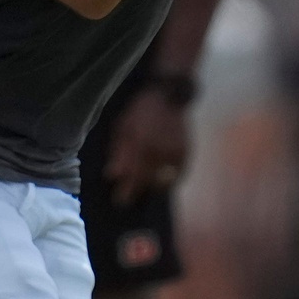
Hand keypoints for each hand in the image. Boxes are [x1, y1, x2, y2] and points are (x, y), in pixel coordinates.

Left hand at [104, 89, 189, 206]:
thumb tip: (112, 176)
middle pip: (147, 181)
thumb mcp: (123, 127)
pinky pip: (178, 175)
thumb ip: (118, 152)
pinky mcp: (186, 153)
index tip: (119, 201)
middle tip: (128, 201)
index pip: (132, 175)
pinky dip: (170, 181)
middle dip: (137, 192)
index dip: (126, 191)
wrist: (168, 96)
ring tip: (145, 190)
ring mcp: (174, 153)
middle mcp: (158, 152)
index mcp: (140, 144)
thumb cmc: (140, 111)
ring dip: (153, 188)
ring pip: (164, 181)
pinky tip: (162, 183)